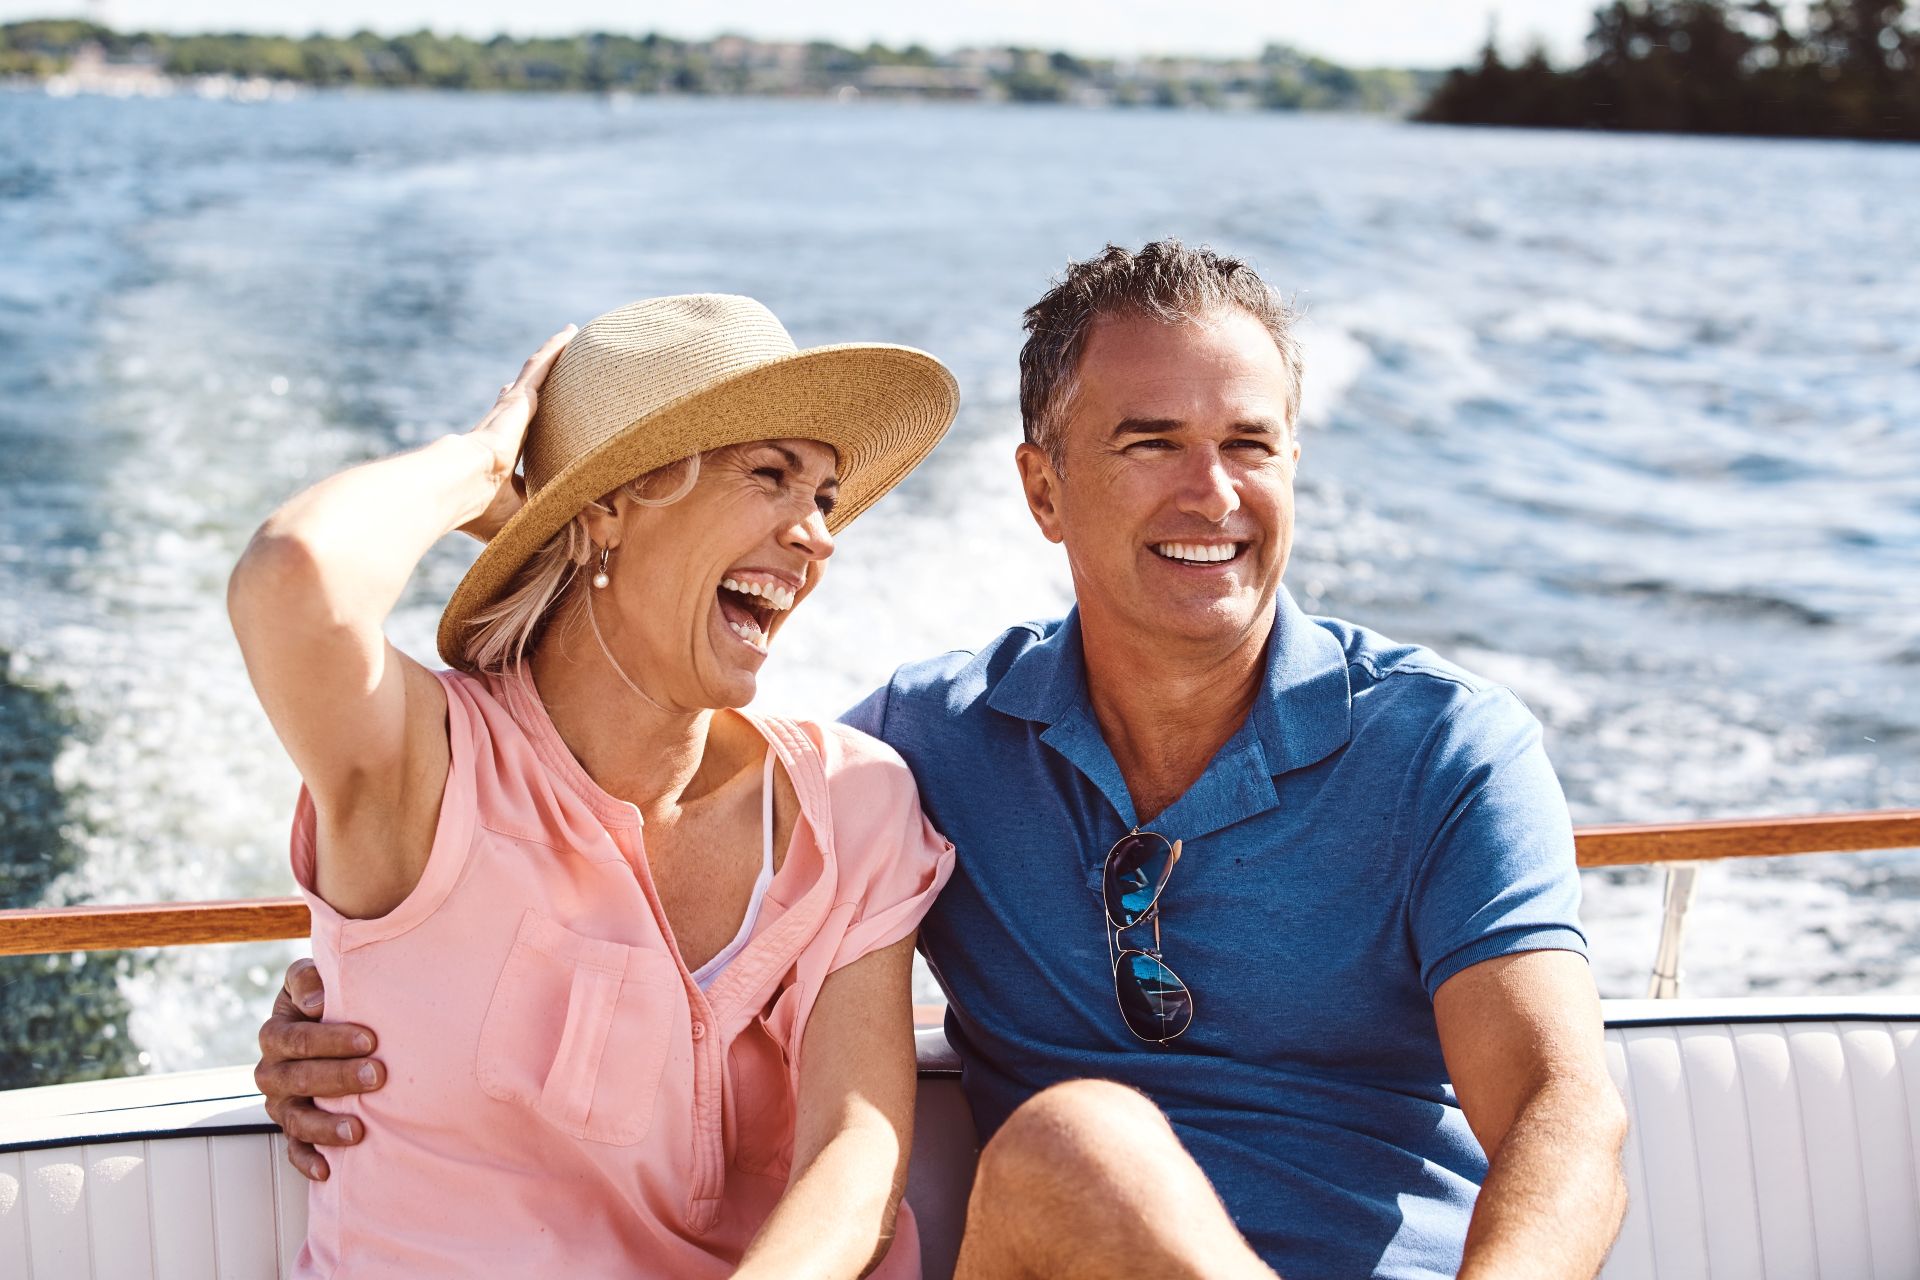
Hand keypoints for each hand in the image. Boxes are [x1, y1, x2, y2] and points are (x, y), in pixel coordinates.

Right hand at [255, 958, 384, 1181]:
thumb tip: (316, 1000)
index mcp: (276, 1034)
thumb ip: (307, 979)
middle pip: (299, 1079)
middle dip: (339, 1079)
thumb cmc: (327, 999)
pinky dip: (307, 1160)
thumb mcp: (311, 980)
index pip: (296, 1039)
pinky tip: (327, 1170)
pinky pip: (294, 1149)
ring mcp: (281, 1103)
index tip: (370, 1040)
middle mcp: (272, 1071)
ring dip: (325, 1126)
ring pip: (296, 1119)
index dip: (332, 1040)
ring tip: (357, 1130)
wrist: (329, 1024)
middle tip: (378, 1076)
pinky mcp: (292, 1129)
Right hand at [457, 323, 576, 541]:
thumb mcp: (527, 519)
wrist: (462, 488)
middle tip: (554, 370)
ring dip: (552, 359)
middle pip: (527, 400)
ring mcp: (511, 411)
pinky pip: (542, 366)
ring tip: (570, 339)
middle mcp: (504, 429)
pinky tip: (570, 332)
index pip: (519, 439)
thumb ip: (552, 528)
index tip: (527, 419)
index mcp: (501, 458)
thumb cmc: (485, 513)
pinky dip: (555, 350)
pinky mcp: (519, 399)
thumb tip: (584, 560)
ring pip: (537, 376)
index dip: (526, 429)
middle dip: (538, 385)